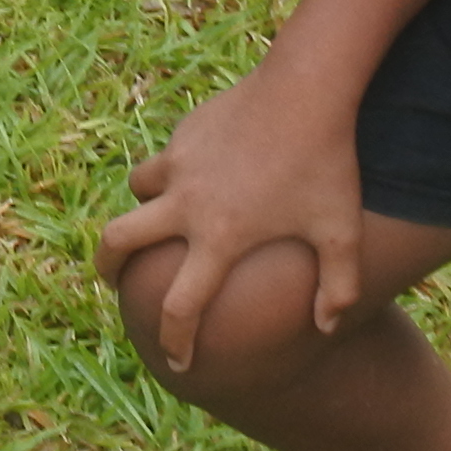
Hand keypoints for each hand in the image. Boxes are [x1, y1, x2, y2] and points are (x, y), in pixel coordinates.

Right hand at [100, 70, 369, 374]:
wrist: (306, 87)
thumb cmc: (327, 164)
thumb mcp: (342, 234)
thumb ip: (338, 289)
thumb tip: (326, 328)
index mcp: (220, 238)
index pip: (181, 306)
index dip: (175, 341)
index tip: (179, 363)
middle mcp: (188, 205)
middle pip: (119, 243)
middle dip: (108, 268)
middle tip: (114, 282)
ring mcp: (180, 164)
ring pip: (136, 193)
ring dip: (140, 211)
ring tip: (157, 221)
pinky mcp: (185, 133)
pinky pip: (165, 161)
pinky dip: (171, 175)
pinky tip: (200, 174)